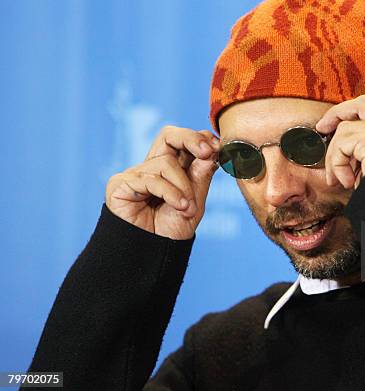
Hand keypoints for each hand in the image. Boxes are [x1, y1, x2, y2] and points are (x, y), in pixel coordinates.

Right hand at [105, 126, 219, 239]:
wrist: (155, 255)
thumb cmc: (173, 230)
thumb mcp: (195, 200)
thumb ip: (201, 175)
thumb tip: (213, 149)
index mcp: (171, 169)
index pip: (182, 141)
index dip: (200, 139)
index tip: (218, 147)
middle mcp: (151, 167)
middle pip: (168, 136)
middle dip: (191, 139)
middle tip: (208, 152)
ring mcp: (135, 175)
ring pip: (166, 163)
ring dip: (184, 186)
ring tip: (188, 208)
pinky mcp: (121, 184)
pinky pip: (152, 179)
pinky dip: (171, 193)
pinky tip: (180, 207)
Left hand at [315, 95, 364, 189]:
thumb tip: (344, 153)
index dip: (353, 112)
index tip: (334, 126)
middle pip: (362, 104)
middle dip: (337, 113)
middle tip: (322, 128)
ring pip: (346, 130)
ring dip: (335, 157)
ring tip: (341, 181)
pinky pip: (343, 146)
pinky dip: (337, 164)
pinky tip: (348, 183)